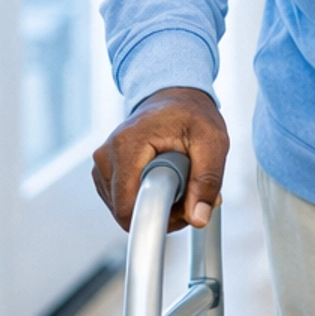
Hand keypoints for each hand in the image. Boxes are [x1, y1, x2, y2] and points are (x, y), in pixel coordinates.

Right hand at [92, 87, 228, 233]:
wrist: (174, 97)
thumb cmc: (191, 114)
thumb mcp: (212, 142)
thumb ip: (207, 180)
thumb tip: (198, 218)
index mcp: (127, 146)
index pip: (128, 208)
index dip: (160, 218)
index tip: (185, 208)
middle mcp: (106, 156)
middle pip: (127, 212)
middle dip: (162, 212)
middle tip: (187, 192)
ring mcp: (102, 164)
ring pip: (125, 210)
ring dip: (155, 205)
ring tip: (176, 181)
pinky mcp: (105, 172)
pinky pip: (123, 201)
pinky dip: (146, 198)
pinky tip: (162, 180)